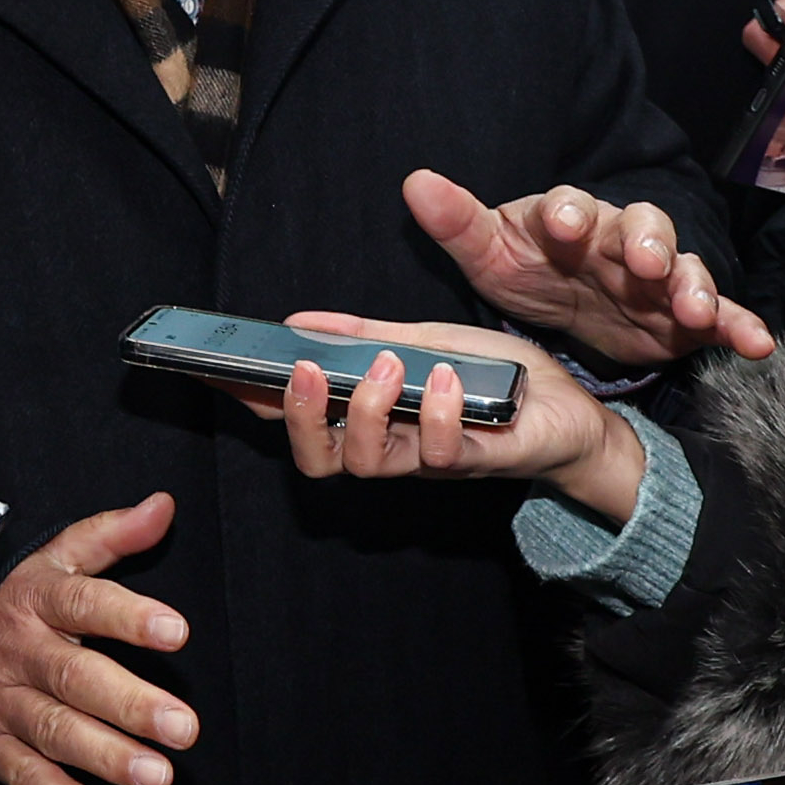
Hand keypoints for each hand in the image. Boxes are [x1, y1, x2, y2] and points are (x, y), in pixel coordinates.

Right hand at [0, 493, 193, 784]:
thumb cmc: (9, 598)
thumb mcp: (50, 558)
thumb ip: (109, 535)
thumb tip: (165, 505)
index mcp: (35, 597)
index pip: (84, 602)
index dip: (128, 617)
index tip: (177, 631)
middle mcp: (17, 650)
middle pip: (75, 676)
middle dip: (130, 703)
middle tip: (184, 727)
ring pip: (54, 730)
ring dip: (106, 757)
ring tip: (158, 777)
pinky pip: (22, 775)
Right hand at [254, 314, 641, 514]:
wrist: (569, 407)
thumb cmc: (494, 378)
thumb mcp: (424, 339)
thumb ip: (365, 335)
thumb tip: (299, 320)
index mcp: (370, 416)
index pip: (296, 416)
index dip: (252, 399)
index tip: (215, 367)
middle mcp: (391, 445)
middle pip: (318, 460)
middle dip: (303, 418)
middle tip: (306, 371)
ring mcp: (430, 459)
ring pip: (369, 463)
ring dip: (370, 410)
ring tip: (389, 364)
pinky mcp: (475, 461)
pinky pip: (440, 454)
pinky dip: (435, 413)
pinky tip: (442, 378)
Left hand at [404, 170, 773, 365]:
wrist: (575, 306)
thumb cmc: (533, 267)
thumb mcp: (492, 254)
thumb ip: (458, 223)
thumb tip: (414, 183)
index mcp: (571, 220)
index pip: (572, 206)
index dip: (569, 213)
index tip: (563, 224)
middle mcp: (621, 239)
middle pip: (642, 227)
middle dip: (646, 241)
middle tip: (644, 260)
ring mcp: (660, 276)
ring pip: (685, 269)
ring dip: (693, 284)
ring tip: (693, 308)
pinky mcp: (686, 314)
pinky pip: (720, 315)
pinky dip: (739, 326)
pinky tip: (757, 345)